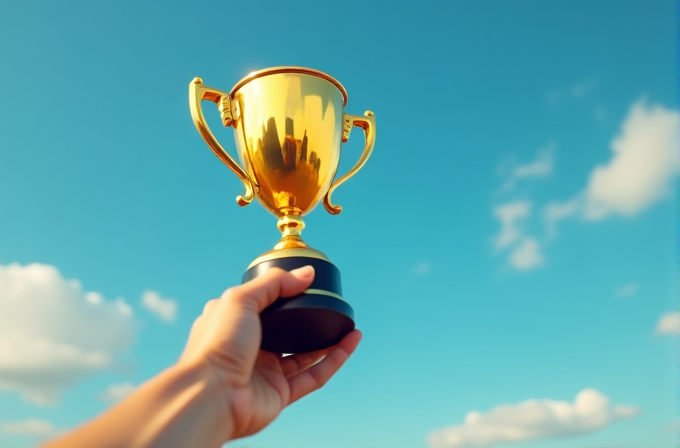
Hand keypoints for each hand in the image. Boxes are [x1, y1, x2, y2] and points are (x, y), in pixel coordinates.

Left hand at [178, 266, 361, 440]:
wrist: (211, 394)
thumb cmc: (217, 345)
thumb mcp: (241, 300)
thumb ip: (274, 283)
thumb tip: (307, 274)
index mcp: (235, 324)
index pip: (263, 305)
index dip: (285, 295)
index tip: (309, 283)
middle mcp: (250, 348)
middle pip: (287, 331)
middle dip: (310, 320)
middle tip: (330, 305)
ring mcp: (266, 372)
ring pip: (305, 354)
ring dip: (329, 340)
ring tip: (348, 323)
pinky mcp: (281, 394)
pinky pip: (314, 375)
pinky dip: (335, 359)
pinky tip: (351, 341)